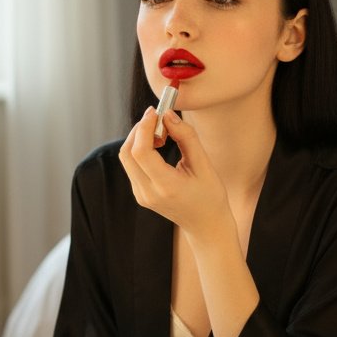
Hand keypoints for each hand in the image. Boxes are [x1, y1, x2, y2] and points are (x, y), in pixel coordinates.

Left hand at [118, 108, 232, 240]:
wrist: (206, 225)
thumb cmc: (210, 195)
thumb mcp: (204, 165)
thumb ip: (186, 137)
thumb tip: (168, 115)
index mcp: (166, 187)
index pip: (141, 152)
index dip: (144, 127)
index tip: (155, 112)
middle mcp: (148, 193)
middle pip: (127, 153)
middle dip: (139, 130)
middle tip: (157, 118)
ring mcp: (141, 196)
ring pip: (126, 158)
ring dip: (139, 138)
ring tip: (161, 133)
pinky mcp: (140, 194)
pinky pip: (132, 166)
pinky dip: (140, 149)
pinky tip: (158, 145)